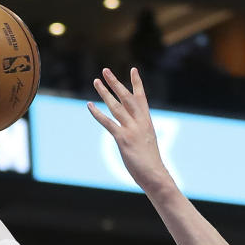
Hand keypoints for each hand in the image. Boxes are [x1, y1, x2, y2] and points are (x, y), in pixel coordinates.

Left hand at [88, 67, 169, 194]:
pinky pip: (107, 122)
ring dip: (104, 93)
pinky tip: (89, 105)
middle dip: (116, 83)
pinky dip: (97, 113)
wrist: (155, 175)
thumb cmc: (151, 164)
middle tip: (106, 70)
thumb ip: (140, 135)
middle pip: (126, 97)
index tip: (133, 69)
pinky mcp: (123, 139)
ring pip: (116, 106)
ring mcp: (131, 130)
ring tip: (96, 81)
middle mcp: (140, 122)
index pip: (141, 98)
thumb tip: (134, 136)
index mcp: (147, 122)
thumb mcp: (147, 144)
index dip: (136, 83)